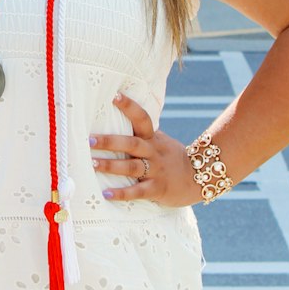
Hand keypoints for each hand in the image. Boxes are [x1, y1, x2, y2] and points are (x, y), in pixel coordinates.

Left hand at [90, 92, 199, 207]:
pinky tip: (105, 194)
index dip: (130, 107)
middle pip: (131, 144)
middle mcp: (153, 152)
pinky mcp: (157, 189)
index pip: (142, 118)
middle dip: (110, 141)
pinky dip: (121, 193)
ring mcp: (156, 171)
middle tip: (89, 139)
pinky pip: (138, 192)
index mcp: (153, 138)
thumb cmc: (171, 157)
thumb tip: (115, 120)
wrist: (199, 178)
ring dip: (111, 166)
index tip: (114, 96)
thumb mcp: (160, 142)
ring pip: (132, 167)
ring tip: (92, 164)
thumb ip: (142, 134)